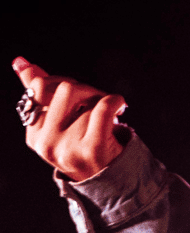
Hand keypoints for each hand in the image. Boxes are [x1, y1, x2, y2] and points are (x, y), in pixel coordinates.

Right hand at [13, 57, 126, 181]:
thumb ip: (40, 92)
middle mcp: (46, 143)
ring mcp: (67, 147)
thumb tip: (20, 61)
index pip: (41, 87)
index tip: (79, 97)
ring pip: (87, 98)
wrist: (110, 176)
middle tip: (97, 103)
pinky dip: (116, 101)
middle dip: (86, 90)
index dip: (65, 84)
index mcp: (34, 135)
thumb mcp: (60, 120)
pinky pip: (103, 107)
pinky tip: (120, 108)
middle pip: (66, 87)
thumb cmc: (84, 142)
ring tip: (107, 116)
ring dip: (103, 100)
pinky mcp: (92, 148)